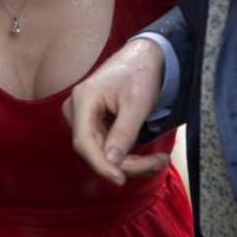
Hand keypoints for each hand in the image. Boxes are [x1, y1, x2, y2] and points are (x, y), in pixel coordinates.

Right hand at [63, 38, 169, 185]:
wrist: (143, 57)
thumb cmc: (140, 73)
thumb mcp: (137, 103)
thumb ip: (124, 133)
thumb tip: (111, 163)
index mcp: (83, 99)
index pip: (84, 142)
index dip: (101, 165)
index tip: (121, 180)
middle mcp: (77, 110)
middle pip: (95, 150)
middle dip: (126, 163)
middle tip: (159, 162)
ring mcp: (84, 117)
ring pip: (102, 152)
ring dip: (130, 162)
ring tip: (160, 160)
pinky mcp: (94, 123)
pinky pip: (107, 147)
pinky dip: (128, 155)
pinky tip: (149, 157)